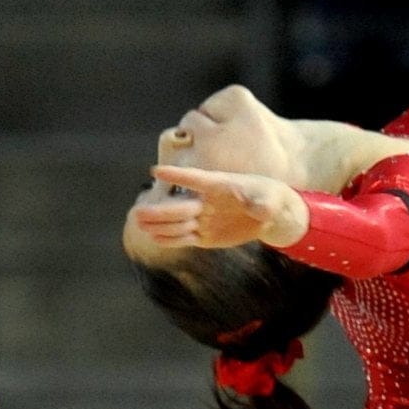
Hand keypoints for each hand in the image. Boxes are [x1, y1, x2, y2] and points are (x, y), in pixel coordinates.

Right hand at [135, 165, 308, 249]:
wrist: (270, 214)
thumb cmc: (270, 198)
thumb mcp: (271, 199)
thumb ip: (262, 204)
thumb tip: (260, 209)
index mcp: (220, 186)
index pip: (195, 179)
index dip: (177, 176)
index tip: (156, 171)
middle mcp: (207, 201)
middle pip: (180, 204)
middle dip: (160, 209)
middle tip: (139, 211)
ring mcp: (204, 218)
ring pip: (177, 221)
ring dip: (158, 223)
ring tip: (138, 222)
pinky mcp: (205, 235)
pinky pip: (184, 237)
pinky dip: (170, 238)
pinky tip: (153, 237)